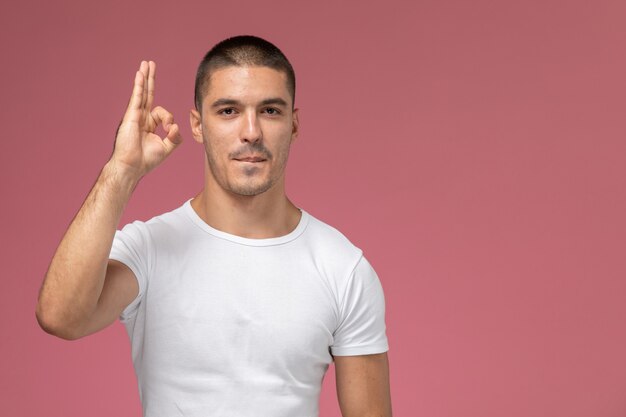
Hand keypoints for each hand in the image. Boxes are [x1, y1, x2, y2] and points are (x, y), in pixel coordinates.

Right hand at [110, 61, 182, 178]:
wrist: (132, 167)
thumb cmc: (146, 160)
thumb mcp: (167, 148)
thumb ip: (175, 137)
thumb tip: (176, 126)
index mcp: (149, 124)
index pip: (162, 113)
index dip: (169, 119)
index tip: (169, 129)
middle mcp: (141, 117)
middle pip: (147, 94)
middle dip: (150, 79)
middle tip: (150, 64)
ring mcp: (135, 115)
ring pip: (142, 93)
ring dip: (144, 78)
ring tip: (146, 64)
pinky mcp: (131, 116)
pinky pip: (136, 97)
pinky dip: (138, 86)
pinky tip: (140, 75)